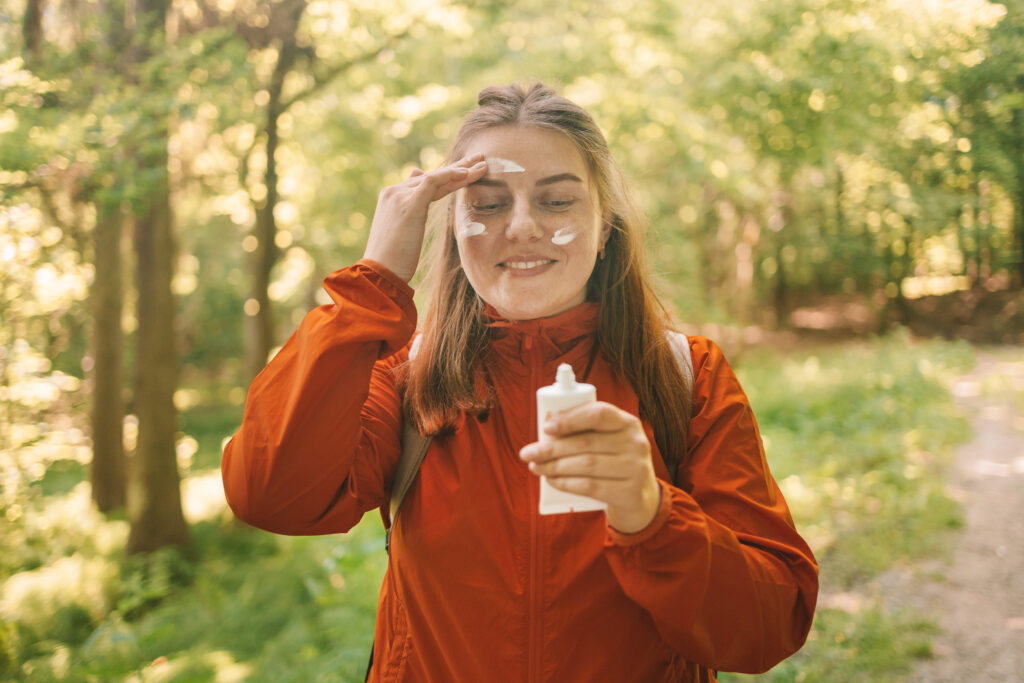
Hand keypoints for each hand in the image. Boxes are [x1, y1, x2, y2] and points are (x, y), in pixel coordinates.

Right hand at [363, 154, 487, 281]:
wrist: (380, 272)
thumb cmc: (392, 259)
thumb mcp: (402, 232)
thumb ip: (410, 212)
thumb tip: (419, 199)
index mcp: (392, 198)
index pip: (424, 182)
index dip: (446, 177)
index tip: (465, 172)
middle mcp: (394, 192)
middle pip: (431, 175)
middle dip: (458, 167)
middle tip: (479, 158)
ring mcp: (400, 195)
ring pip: (436, 177)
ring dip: (462, 170)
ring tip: (483, 164)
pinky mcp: (409, 203)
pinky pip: (433, 181)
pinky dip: (451, 175)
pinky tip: (467, 173)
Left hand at [519, 402, 661, 533]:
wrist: (639, 499)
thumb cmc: (613, 463)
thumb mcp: (607, 442)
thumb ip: (583, 432)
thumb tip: (546, 425)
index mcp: (628, 423)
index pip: (598, 413)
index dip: (570, 419)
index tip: (546, 428)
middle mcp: (637, 443)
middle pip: (586, 443)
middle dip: (551, 448)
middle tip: (528, 453)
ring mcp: (637, 469)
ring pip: (586, 465)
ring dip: (555, 466)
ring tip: (536, 467)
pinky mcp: (630, 493)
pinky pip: (590, 486)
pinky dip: (566, 483)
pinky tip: (552, 481)